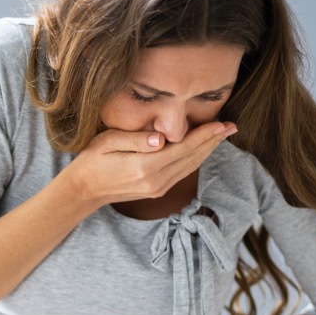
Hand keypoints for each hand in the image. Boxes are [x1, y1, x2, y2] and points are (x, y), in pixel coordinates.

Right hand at [63, 121, 235, 208]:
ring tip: (223, 136)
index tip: (223, 123)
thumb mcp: (108, 142)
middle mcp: (156, 180)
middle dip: (214, 141)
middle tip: (232, 126)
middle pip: (193, 158)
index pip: (183, 147)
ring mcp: (158, 188)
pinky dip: (196, 159)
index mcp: (145, 166)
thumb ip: (135, 139)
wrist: (83, 191)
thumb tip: (160, 138)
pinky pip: (183, 172)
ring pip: (191, 167)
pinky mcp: (157, 190)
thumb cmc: (92, 160)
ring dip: (208, 151)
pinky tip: (203, 149)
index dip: (205, 135)